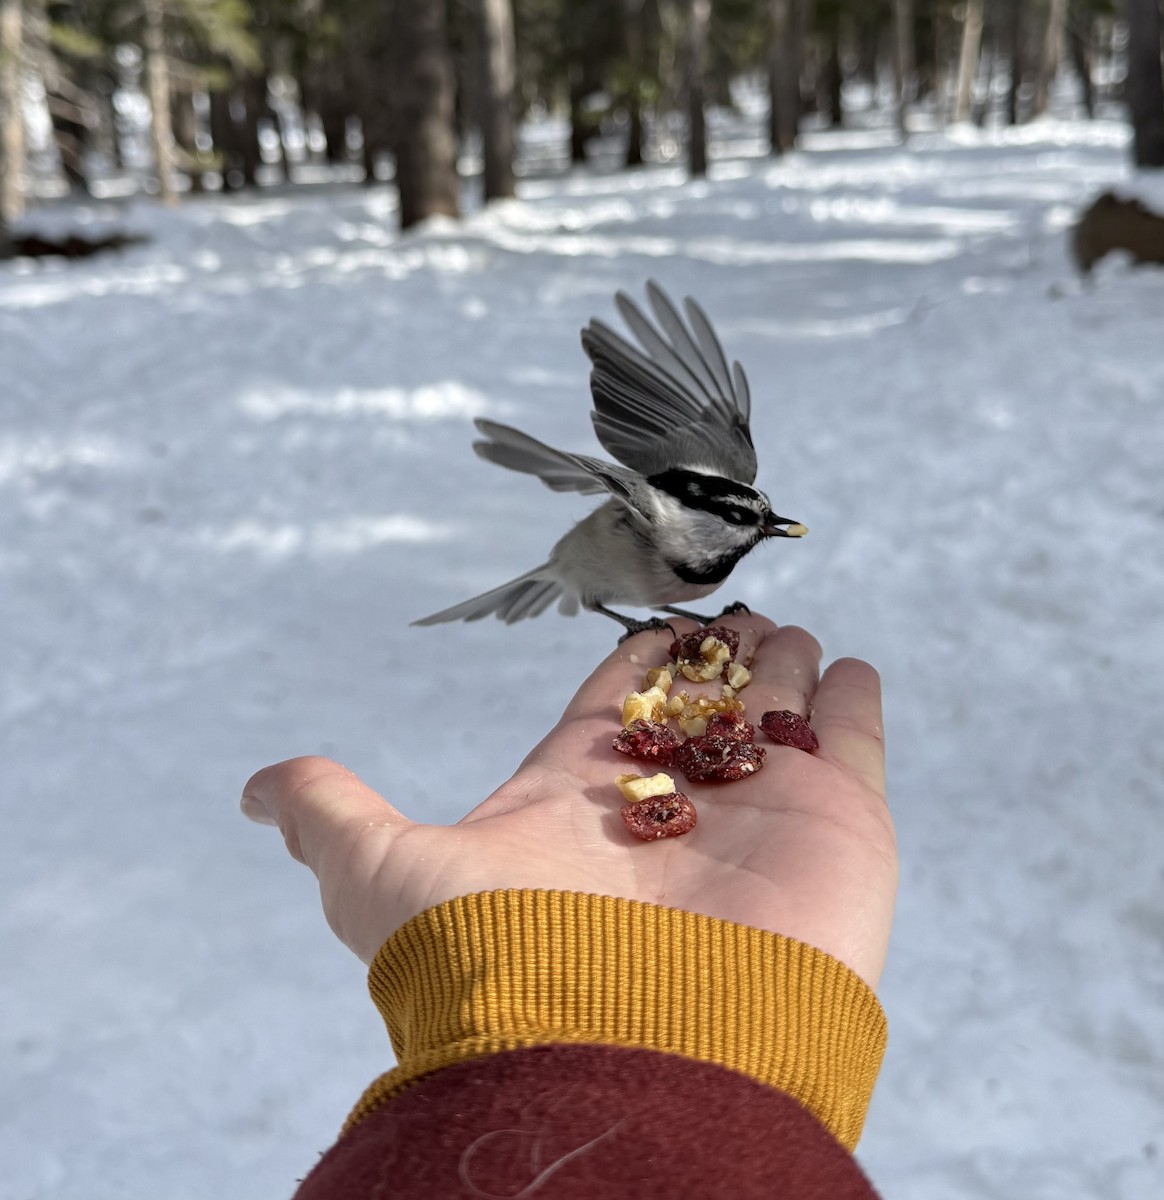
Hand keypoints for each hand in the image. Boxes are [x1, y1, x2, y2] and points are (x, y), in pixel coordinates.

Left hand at [241, 616, 896, 986]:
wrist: (629, 1055)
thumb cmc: (509, 960)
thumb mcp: (387, 879)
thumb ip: (334, 819)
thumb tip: (257, 789)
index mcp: (586, 793)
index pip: (618, 704)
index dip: (637, 662)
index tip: (655, 626)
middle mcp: (674, 800)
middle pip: (701, 704)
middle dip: (716, 658)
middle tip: (732, 614)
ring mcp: (760, 809)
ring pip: (775, 713)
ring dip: (780, 667)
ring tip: (782, 630)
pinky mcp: (839, 824)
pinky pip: (851, 745)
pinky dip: (853, 705)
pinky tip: (848, 670)